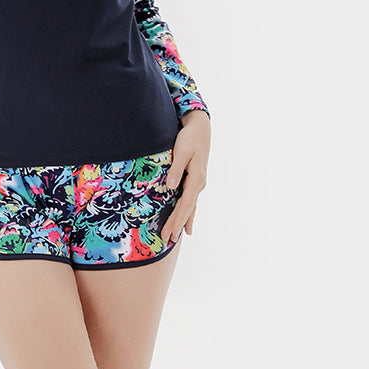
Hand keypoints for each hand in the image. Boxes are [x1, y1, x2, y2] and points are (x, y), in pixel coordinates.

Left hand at [159, 109, 210, 243]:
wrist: (200, 129)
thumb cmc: (189, 138)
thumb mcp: (181, 151)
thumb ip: (176, 170)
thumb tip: (171, 187)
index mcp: (196, 178)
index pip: (185, 204)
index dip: (177, 219)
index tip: (171, 232)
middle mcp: (199, 184)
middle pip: (187, 208)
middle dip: (177, 224)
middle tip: (168, 239)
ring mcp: (198, 183)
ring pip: (189, 206)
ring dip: (182, 221)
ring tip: (176, 236)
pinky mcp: (194, 180)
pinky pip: (189, 200)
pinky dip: (187, 212)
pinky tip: (186, 222)